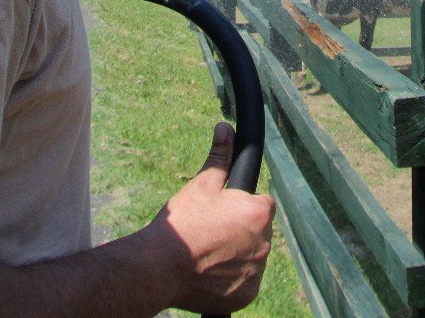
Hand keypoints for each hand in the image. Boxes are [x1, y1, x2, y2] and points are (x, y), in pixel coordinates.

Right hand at [143, 122, 275, 313]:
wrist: (160, 266)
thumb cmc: (182, 223)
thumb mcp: (201, 184)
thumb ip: (220, 156)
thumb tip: (225, 129)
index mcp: (258, 214)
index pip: (262, 203)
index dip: (242, 204)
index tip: (223, 210)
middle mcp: (264, 244)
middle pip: (257, 230)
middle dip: (241, 228)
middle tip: (211, 230)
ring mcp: (256, 273)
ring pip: (252, 255)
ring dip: (237, 252)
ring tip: (208, 250)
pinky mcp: (246, 296)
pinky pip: (245, 281)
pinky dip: (232, 277)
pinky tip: (210, 270)